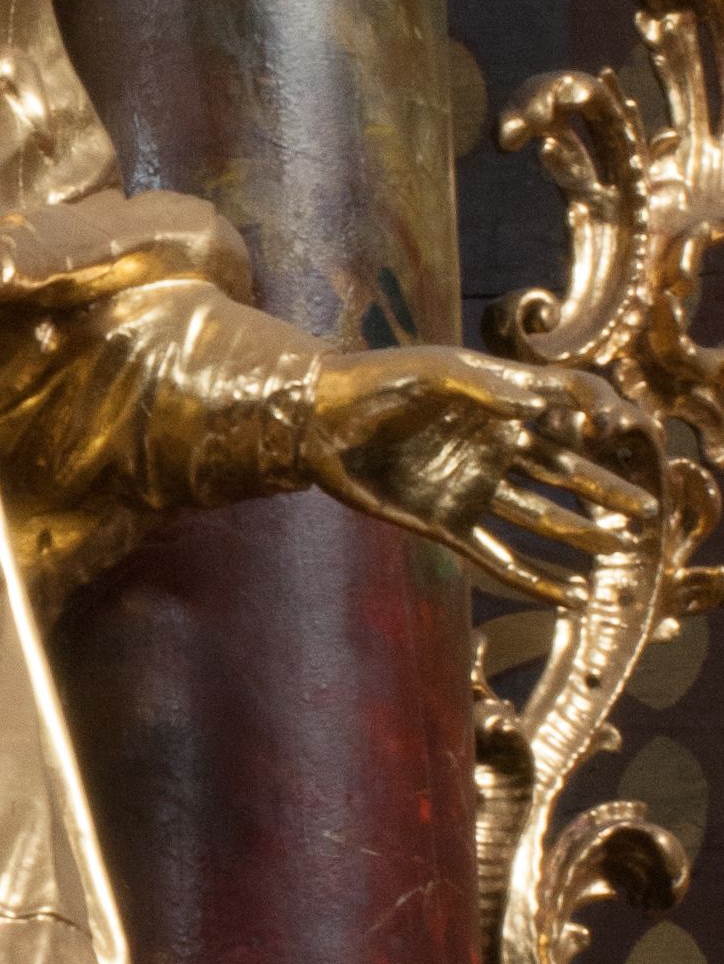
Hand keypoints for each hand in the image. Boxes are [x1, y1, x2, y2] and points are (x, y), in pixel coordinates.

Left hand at [306, 342, 658, 593]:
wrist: (316, 420)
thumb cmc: (377, 380)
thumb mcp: (436, 370)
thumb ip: (489, 387)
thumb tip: (541, 405)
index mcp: (499, 405)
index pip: (565, 415)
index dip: (597, 424)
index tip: (617, 435)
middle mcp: (493, 448)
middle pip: (564, 474)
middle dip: (605, 493)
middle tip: (647, 512)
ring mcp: (470, 488)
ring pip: (539, 518)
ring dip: (579, 535)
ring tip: (618, 551)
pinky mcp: (443, 523)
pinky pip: (496, 556)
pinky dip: (533, 578)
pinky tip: (568, 593)